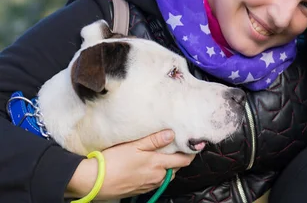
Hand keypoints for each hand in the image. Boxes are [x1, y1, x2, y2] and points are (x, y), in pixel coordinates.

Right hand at [66, 129, 194, 199]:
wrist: (94, 181)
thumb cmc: (113, 161)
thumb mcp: (135, 145)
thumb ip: (154, 140)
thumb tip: (172, 134)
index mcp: (158, 165)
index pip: (183, 161)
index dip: (190, 154)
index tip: (193, 145)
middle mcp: (157, 177)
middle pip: (176, 169)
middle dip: (178, 159)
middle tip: (176, 147)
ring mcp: (148, 185)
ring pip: (165, 175)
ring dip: (167, 167)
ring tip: (162, 155)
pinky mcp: (140, 190)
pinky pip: (154, 181)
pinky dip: (156, 173)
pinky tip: (147, 166)